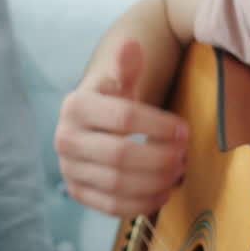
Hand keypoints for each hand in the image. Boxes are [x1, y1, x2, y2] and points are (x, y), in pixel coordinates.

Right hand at [54, 39, 188, 217]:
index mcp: (75, 105)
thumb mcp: (121, 80)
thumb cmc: (113, 99)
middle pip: (120, 155)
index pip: (124, 117)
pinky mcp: (77, 192)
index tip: (185, 131)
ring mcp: (68, 168)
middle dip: (160, 158)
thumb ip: (126, 65)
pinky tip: (164, 192)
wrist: (92, 124)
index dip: (159, 126)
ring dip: (156, 182)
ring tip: (178, 172)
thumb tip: (131, 44)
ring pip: (118, 184)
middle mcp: (64, 138)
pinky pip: (112, 206)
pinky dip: (143, 203)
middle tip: (184, 156)